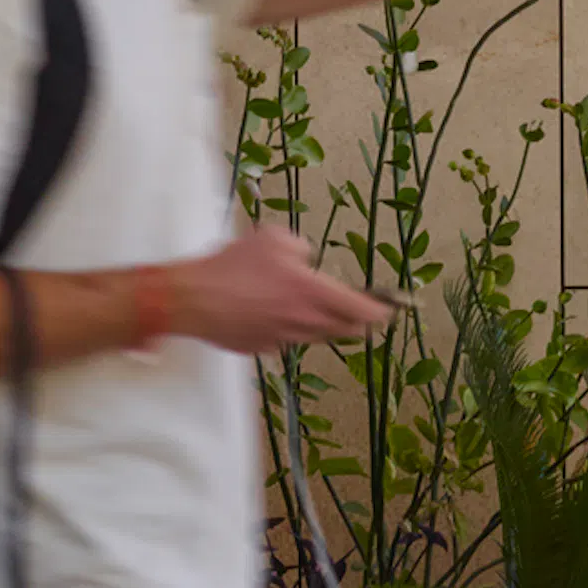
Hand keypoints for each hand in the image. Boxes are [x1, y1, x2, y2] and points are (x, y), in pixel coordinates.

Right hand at [172, 222, 389, 358]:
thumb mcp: (274, 238)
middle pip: (345, 330)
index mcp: (312, 292)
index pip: (361, 309)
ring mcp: (283, 340)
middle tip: (363, 310)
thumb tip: (306, 260)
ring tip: (318, 308)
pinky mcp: (262, 349)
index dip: (381, 309)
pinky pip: (286, 340)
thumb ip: (299, 248)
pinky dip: (289, 329)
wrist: (195, 299)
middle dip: (358, 321)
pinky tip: (272, 312)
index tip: (393, 309)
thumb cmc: (235, 263)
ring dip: (324, 325)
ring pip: (316, 337)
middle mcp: (304, 321)